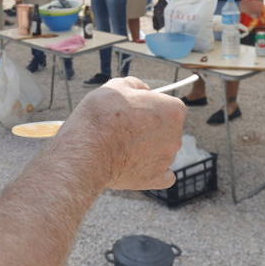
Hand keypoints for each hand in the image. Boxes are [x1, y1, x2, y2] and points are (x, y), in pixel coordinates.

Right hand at [57, 77, 184, 190]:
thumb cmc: (102, 115)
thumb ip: (136, 86)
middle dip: (150, 127)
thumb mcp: (117, 85)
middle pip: (167, 129)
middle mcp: (176, 136)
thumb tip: (143, 90)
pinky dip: (152, 170)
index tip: (135, 108)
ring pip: (162, 150)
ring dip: (148, 147)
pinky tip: (136, 164)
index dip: (151, 105)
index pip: (169, 105)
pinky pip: (162, 175)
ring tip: (121, 145)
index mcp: (173, 111)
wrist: (88, 149)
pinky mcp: (155, 180)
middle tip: (125, 126)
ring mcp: (167, 160)